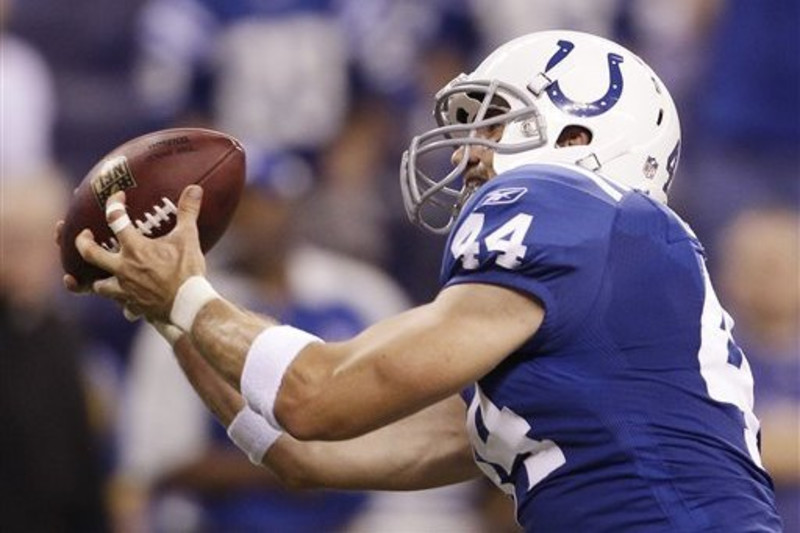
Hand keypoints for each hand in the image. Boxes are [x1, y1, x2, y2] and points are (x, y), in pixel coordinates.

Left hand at [74, 185, 206, 321]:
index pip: (115, 219)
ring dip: (98, 280)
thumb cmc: (187, 270)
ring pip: (99, 285)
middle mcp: (123, 268)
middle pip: (89, 253)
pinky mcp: (134, 305)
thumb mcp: (189, 238)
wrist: (188, 305)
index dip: (114, 204)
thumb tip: (195, 188)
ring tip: (101, 276)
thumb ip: (188, 212)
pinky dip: (124, 304)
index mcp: (134, 248)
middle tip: (83, 235)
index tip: (117, 197)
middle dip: (80, 242)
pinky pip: (123, 306)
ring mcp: (125, 289)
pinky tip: (128, 305)